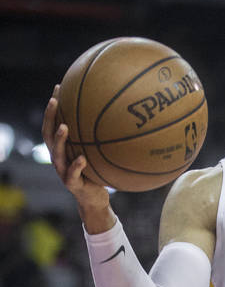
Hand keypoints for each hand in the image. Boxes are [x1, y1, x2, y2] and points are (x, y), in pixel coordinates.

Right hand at [41, 86, 110, 217]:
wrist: (94, 200)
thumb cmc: (96, 173)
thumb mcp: (95, 154)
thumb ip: (97, 138)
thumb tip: (115, 114)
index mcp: (62, 149)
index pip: (53, 123)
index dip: (53, 107)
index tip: (59, 87)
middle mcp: (58, 158)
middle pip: (48, 134)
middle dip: (50, 116)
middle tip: (54, 100)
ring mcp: (63, 171)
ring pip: (57, 154)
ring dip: (60, 139)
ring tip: (64, 126)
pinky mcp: (72, 184)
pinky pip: (72, 174)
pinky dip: (76, 166)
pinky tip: (82, 158)